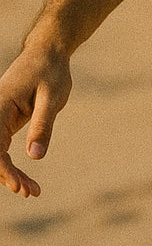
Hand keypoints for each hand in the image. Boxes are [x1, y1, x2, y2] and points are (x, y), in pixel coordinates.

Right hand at [0, 43, 71, 196]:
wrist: (47, 54)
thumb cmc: (50, 72)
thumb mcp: (52, 98)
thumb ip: (43, 125)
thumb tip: (36, 156)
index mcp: (0, 105)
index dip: (2, 168)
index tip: (18, 186)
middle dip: (6, 176)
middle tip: (30, 192)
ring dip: (9, 173)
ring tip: (32, 190)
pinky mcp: (4, 122)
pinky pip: (2, 148)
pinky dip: (11, 164)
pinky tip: (25, 179)